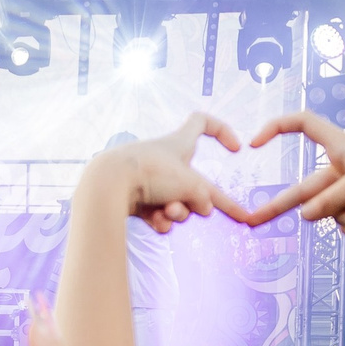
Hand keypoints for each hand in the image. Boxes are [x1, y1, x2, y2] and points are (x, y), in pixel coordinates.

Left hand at [80, 115, 247, 233]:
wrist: (107, 186)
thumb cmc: (151, 174)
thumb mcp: (191, 185)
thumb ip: (205, 198)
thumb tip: (203, 210)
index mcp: (180, 143)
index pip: (203, 123)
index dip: (222, 131)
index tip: (236, 148)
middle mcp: (166, 160)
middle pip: (194, 183)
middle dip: (197, 201)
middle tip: (196, 210)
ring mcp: (150, 180)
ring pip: (177, 202)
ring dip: (177, 212)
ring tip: (167, 212)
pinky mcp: (135, 200)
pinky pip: (158, 214)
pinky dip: (160, 220)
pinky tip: (155, 222)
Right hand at [242, 110, 344, 234]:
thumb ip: (327, 202)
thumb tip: (304, 216)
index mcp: (340, 145)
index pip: (301, 124)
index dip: (275, 129)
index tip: (254, 144)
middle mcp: (343, 165)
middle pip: (303, 188)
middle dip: (278, 206)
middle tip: (249, 221)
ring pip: (335, 213)